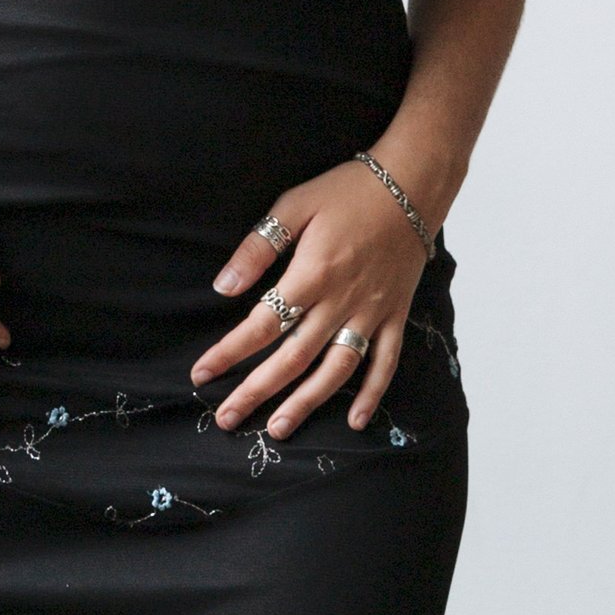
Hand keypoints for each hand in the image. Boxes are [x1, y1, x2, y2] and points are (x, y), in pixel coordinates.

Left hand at [191, 157, 432, 437]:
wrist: (412, 184)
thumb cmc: (348, 190)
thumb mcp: (295, 206)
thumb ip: (259, 247)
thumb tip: (225, 286)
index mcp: (312, 275)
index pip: (261, 325)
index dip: (229, 353)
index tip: (202, 374)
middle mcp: (340, 303)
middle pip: (292, 358)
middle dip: (256, 392)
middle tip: (228, 420)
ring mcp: (371, 314)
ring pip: (335, 370)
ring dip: (306, 403)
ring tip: (278, 429)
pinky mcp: (395, 316)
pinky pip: (385, 362)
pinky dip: (372, 394)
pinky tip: (356, 421)